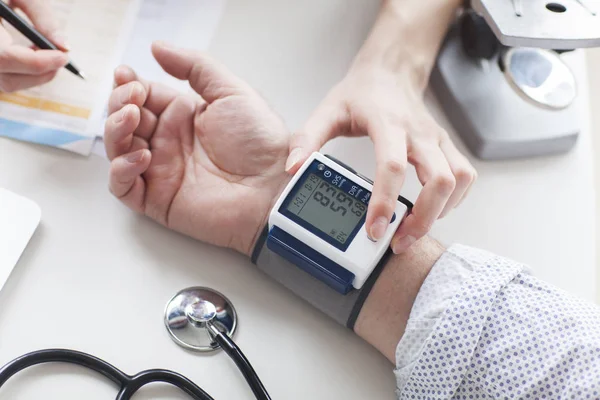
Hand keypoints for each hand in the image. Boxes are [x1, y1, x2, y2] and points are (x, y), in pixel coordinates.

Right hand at [0, 0, 68, 91]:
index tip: (64, 55)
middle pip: (10, 80)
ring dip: (36, 72)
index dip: (38, 61)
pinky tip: (33, 51)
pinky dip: (26, 71)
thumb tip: (66, 47)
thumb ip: (43, 17)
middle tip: (61, 55)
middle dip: (42, 71)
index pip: (5, 57)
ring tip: (45, 48)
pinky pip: (7, 79)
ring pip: (10, 83)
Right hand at [104, 42, 289, 255]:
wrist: (273, 188)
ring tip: (132, 117)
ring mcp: (161, 171)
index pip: (143, 97)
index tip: (126, 74)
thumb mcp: (231, 92)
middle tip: (132, 98)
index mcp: (184, 116)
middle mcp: (169, 142)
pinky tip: (141, 155)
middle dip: (119, 103)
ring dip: (115, 130)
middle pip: (124, 120)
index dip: (129, 85)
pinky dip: (122, 169)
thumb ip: (195, 67)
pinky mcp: (158, 200)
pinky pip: (123, 186)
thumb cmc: (260, 142)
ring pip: (117, 150)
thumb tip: (157, 47)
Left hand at [285, 65, 475, 253]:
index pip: (393, 167)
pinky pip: (465, 176)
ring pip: (459, 179)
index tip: (375, 230)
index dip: (385, 202)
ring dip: (441, 211)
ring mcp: (437, 139)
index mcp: (388, 124)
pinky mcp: (446, 146)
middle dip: (423, 218)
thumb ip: (308, 138)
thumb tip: (293, 168)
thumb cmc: (359, 94)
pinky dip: (455, 200)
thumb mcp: (327, 110)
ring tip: (414, 230)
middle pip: (440, 180)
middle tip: (398, 241)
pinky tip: (433, 211)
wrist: (389, 73)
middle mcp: (419, 133)